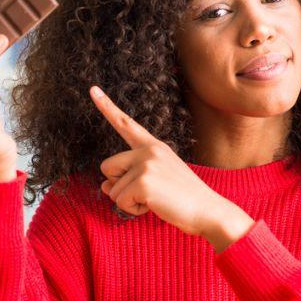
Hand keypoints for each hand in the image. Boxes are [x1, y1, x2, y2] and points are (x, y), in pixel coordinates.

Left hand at [88, 85, 253, 243]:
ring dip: (128, 202)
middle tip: (147, 192)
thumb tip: (104, 186)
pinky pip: (120, 201)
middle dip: (119, 185)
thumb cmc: (182, 199)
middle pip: (107, 167)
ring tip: (156, 200)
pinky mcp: (144, 183)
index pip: (126, 124)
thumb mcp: (154, 182)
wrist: (208, 211)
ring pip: (112, 189)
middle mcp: (148, 150)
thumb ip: (127, 178)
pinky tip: (154, 206)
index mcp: (153, 146)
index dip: (106, 106)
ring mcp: (146, 165)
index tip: (92, 89)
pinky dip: (132, 210)